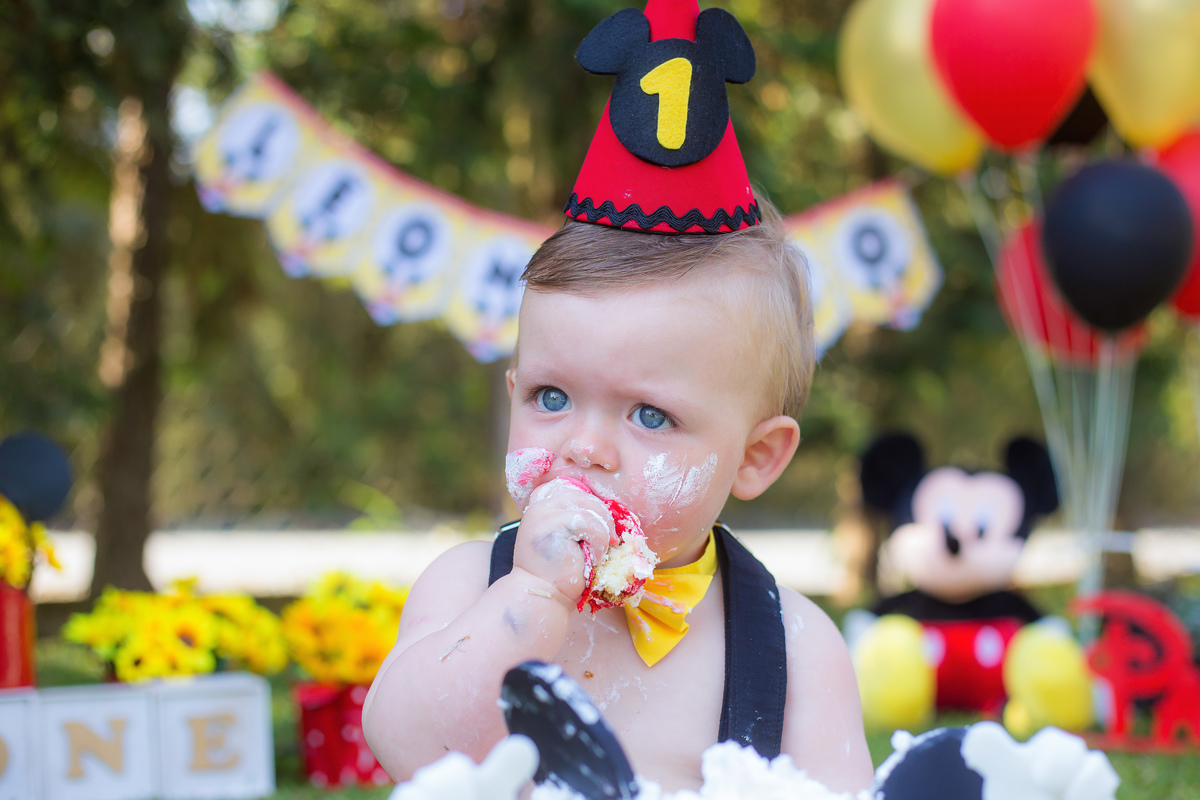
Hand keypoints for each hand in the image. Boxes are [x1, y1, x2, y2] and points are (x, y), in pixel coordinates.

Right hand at [513, 478, 614, 607]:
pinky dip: (598, 542)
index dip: (594, 510)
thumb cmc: (561, 574)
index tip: (599, 533)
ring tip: (596, 554)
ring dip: (602, 533)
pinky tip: (592, 558)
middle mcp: (542, 505)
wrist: (544, 596)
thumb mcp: (570, 541)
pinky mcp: (552, 523)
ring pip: (591, 508)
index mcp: (545, 507)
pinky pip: (589, 522)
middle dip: (603, 519)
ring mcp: (544, 513)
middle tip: (608, 543)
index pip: (579, 494)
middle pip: (587, 497)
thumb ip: (579, 522)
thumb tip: (610, 514)